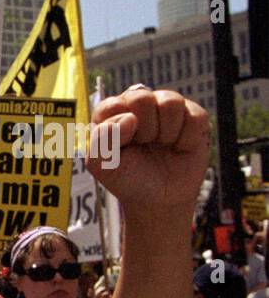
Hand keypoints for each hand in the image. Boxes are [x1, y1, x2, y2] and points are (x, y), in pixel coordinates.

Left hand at [90, 88, 208, 220]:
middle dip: (143, 129)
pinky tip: (179, 147)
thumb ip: (102, 140)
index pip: (111, 105)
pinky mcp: (193, 116)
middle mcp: (138, 106)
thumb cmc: (128, 180)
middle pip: (141, 98)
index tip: (124, 146)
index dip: (119, 129)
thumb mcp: (103, 166)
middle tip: (144, 145)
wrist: (160, 200)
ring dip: (166, 132)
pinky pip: (195, 116)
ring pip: (170, 102)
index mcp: (111, 114)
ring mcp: (167, 109)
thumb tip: (130, 117)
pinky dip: (186, 139)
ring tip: (162, 145)